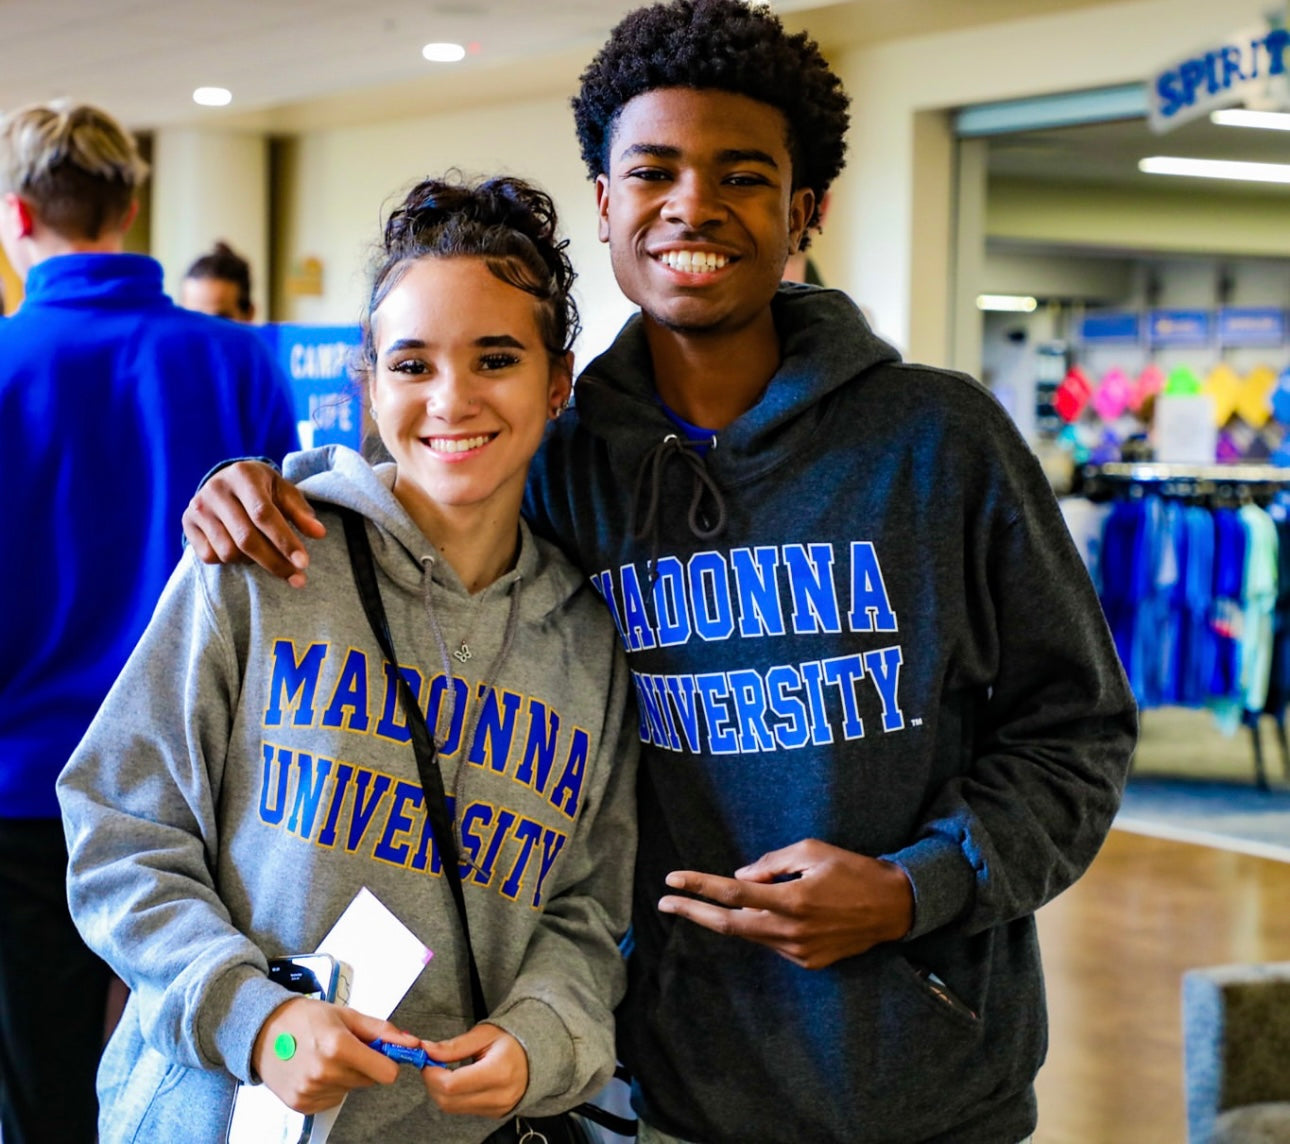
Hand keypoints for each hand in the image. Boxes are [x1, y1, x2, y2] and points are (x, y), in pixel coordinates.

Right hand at [182, 461, 324, 586]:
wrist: (226, 480)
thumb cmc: (262, 488)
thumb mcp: (284, 492)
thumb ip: (301, 512)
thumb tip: (319, 534)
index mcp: (243, 475)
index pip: (264, 514)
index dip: (285, 541)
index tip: (304, 563)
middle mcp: (216, 489)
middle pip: (246, 538)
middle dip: (275, 563)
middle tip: (298, 579)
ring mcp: (198, 507)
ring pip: (228, 551)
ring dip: (253, 562)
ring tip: (266, 554)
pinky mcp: (187, 522)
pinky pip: (210, 557)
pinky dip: (230, 561)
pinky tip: (241, 551)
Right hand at [252, 998, 417, 1113]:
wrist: (264, 1030)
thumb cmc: (306, 1018)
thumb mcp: (347, 1015)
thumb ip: (381, 1030)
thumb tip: (410, 1042)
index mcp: (339, 1046)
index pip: (386, 1073)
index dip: (387, 1062)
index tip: (380, 1053)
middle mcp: (324, 1072)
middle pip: (368, 1081)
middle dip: (364, 1065)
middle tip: (345, 1048)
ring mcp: (311, 1091)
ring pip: (350, 1090)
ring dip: (345, 1076)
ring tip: (325, 1057)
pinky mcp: (301, 1104)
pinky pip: (332, 1100)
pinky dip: (329, 1087)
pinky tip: (315, 1069)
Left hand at [419, 1022, 528, 1119]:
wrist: (537, 1057)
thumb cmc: (511, 1041)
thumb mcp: (484, 1035)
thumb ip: (454, 1046)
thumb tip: (427, 1050)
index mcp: (498, 1072)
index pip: (452, 1084)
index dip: (432, 1074)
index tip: (426, 1059)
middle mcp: (498, 1096)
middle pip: (448, 1100)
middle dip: (432, 1082)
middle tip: (431, 1063)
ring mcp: (497, 1109)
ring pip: (452, 1108)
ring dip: (440, 1090)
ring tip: (444, 1070)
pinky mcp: (494, 1114)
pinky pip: (463, 1109)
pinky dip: (453, 1096)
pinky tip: (457, 1080)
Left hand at [658, 838, 913, 969]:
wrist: (893, 908)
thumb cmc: (853, 870)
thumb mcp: (813, 851)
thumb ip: (772, 863)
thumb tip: (739, 878)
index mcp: (793, 900)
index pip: (733, 894)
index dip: (699, 887)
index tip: (672, 880)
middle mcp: (792, 932)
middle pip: (729, 924)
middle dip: (693, 913)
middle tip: (665, 903)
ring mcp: (799, 952)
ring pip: (749, 934)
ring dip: (726, 918)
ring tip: (706, 901)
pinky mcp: (807, 962)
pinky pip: (771, 942)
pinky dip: (757, 925)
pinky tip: (756, 912)